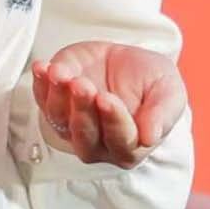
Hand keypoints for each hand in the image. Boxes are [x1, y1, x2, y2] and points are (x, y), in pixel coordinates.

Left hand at [31, 42, 186, 168]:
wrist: (129, 62)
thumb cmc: (152, 81)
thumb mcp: (169, 91)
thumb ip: (163, 114)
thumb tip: (150, 137)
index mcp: (130, 146)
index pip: (120, 141)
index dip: (113, 121)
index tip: (107, 98)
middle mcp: (98, 144)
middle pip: (85, 137)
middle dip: (82, 110)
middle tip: (83, 84)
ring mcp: (73, 126)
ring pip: (60, 121)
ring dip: (58, 97)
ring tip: (61, 73)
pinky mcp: (55, 105)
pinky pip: (42, 100)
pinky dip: (40, 84)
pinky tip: (43, 67)